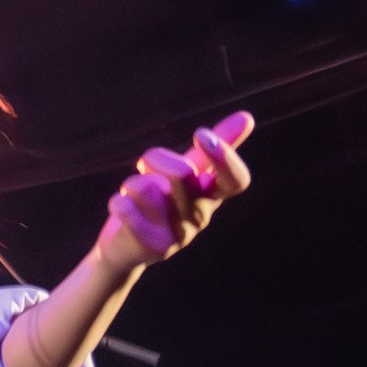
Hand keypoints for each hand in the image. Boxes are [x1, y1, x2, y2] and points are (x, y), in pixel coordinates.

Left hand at [94, 111, 254, 273]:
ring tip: (132, 193)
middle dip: (157, 158)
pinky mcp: (153, 248)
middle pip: (183, 174)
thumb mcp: (187, 171)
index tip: (200, 134)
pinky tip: (121, 209)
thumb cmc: (160, 201)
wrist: (124, 249)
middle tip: (144, 162)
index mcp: (211, 195)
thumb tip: (248, 117)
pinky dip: (118, 202)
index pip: (236, 181)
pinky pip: (128, 209)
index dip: (224, 158)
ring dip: (132, 184)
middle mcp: (200, 217)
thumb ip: (216, 146)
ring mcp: (179, 236)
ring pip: (150, 190)